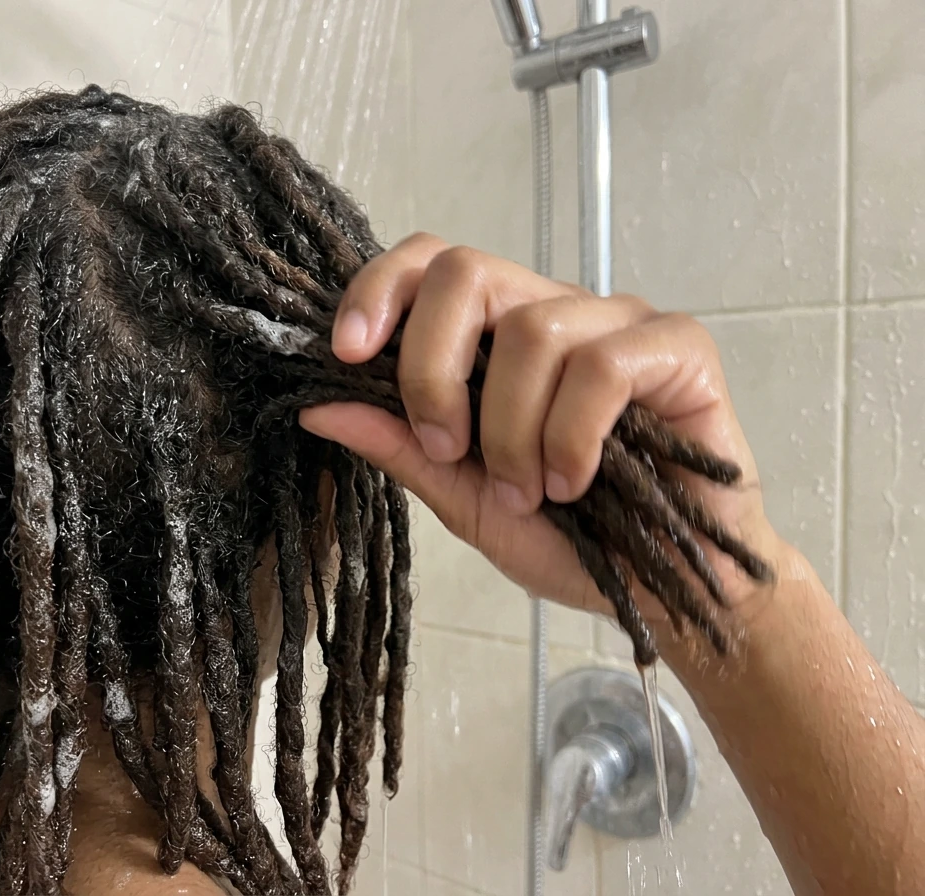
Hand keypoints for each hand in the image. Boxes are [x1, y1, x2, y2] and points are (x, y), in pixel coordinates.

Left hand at [300, 233, 786, 622]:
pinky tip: (577, 482)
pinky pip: (602, 363)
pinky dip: (573, 435)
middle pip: (469, 271)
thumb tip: (316, 406)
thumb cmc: (573, 540)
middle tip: (446, 447)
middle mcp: (556, 312)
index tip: (346, 355)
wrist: (668, 589)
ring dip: (513, 431)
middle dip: (434, 367)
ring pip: (533, 331)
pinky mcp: (679, 346)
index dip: (380, 290)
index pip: (431, 264)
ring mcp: (619, 322)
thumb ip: (401, 448)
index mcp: (499, 337)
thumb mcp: (465, 501)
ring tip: (529, 492)